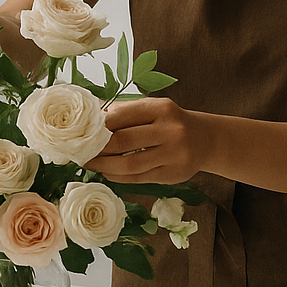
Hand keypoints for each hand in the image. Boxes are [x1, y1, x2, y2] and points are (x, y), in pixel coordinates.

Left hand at [84, 97, 205, 184]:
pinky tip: (107, 172)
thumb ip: (124, 110)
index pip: (121, 116)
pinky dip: (118, 177)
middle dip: (98, 148)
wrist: (206, 139)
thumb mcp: (153, 108)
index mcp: (161, 108)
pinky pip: (139, 178)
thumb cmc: (172, 122)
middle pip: (123, 141)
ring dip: (104, 165)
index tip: (81, 132)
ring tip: (90, 164)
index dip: (98, 126)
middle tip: (80, 151)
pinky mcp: (173, 175)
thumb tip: (91, 111)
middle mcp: (170, 130)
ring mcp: (173, 154)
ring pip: (130, 164)